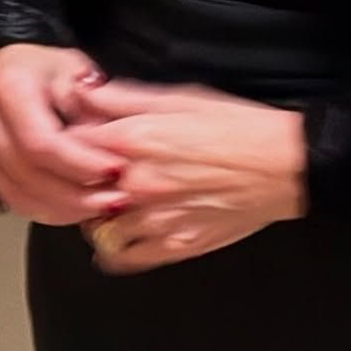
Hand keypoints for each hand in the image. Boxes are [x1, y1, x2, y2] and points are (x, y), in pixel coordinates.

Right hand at [0, 44, 129, 224]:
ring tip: (104, 208)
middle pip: (27, 173)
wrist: (11, 68)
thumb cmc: (49, 69)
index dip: (78, 163)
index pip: (39, 141)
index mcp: (6, 85)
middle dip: (76, 194)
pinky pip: (12, 200)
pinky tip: (79, 211)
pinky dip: (48, 211)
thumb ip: (93, 104)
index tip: (116, 171)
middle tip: (116, 199)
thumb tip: (109, 142)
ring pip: (18, 194)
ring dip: (65, 209)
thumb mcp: (77, 69)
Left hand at [65, 78, 306, 273]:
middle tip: (90, 178)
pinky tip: (121, 236)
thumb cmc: (238, 127)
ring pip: (95, 226)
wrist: (284, 165)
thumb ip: (125, 98)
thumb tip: (85, 93)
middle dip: (79, 183)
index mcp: (135, 139)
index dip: (67, 145)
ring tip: (111, 206)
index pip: (68, 145)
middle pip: (76, 189)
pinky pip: (123, 257)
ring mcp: (155, 218)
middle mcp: (137, 181)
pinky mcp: (174, 245)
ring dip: (97, 217)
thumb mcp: (179, 97)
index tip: (73, 146)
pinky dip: (114, 250)